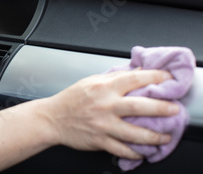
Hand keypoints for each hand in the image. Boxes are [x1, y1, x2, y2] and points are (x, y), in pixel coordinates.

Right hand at [45, 69, 178, 159]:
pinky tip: (143, 151)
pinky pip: (123, 149)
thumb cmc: (71, 99)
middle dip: (162, 108)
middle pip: (140, 106)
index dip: (155, 77)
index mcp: (103, 87)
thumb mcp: (90, 81)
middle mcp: (105, 105)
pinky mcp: (100, 140)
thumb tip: (135, 73)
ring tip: (165, 136)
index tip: (167, 78)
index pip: (135, 78)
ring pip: (135, 133)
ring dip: (154, 136)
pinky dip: (135, 152)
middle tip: (174, 109)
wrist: (52, 118)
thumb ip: (113, 78)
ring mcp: (103, 124)